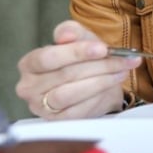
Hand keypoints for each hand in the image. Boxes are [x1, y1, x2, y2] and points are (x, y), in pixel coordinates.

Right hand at [15, 20, 141, 118]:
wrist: (93, 81)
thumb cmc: (81, 58)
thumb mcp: (78, 38)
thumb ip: (70, 31)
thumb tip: (65, 35)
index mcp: (29, 63)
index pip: (48, 57)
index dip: (76, 52)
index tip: (102, 49)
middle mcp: (29, 86)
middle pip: (64, 75)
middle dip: (99, 66)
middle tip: (124, 60)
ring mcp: (41, 106)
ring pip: (70, 94)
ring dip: (101, 82)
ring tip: (121, 72)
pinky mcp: (57, 120)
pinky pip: (78, 110)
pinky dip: (98, 96)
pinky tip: (111, 86)